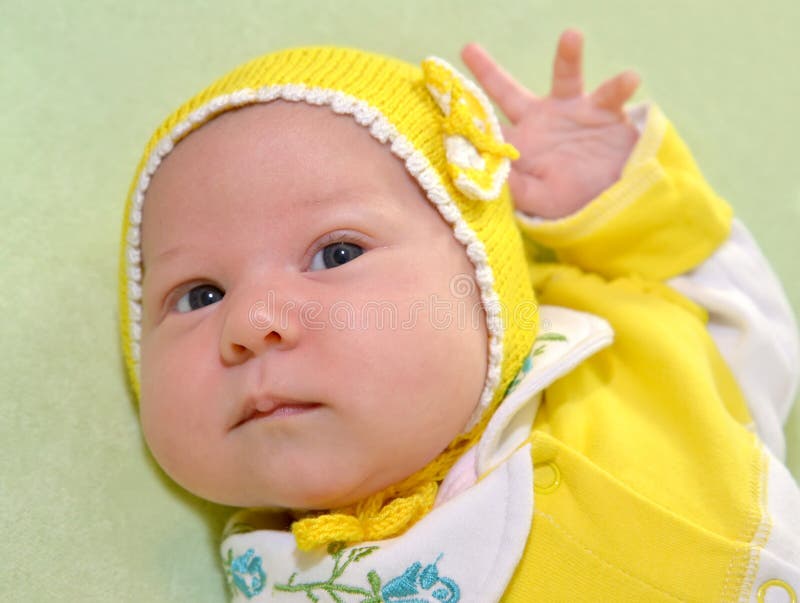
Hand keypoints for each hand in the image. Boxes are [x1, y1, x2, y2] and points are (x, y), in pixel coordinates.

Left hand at [461, 29, 640, 218]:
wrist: (618, 200)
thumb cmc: (575, 201)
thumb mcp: (542, 200)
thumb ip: (516, 189)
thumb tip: (488, 176)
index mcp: (520, 146)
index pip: (486, 130)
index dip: (465, 119)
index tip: (442, 102)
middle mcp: (540, 122)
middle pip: (508, 92)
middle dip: (488, 71)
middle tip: (467, 48)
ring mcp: (572, 111)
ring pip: (565, 77)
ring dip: (568, 56)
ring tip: (572, 35)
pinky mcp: (604, 110)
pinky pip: (612, 93)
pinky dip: (620, 84)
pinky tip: (629, 78)